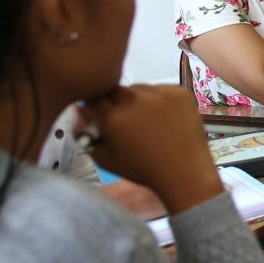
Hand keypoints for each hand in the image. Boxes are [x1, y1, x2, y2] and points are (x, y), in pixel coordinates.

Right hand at [77, 86, 221, 213]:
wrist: (185, 173)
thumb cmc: (143, 169)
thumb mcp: (105, 158)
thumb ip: (85, 135)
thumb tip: (78, 111)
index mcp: (113, 116)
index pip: (92, 98)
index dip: (95, 107)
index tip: (101, 116)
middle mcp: (134, 99)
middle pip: (115, 90)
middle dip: (115, 103)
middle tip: (126, 121)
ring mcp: (160, 93)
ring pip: (139, 89)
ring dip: (138, 101)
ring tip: (148, 122)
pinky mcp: (179, 92)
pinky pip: (161, 90)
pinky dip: (160, 101)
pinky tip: (165, 119)